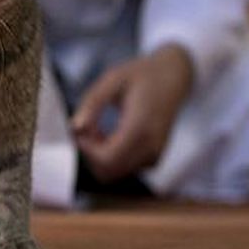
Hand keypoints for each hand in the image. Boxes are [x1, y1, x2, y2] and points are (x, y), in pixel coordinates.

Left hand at [71, 45, 194, 183]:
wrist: (173, 77)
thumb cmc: (141, 75)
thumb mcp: (113, 78)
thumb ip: (92, 102)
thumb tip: (75, 127)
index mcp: (141, 127)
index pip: (107, 158)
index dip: (86, 148)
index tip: (80, 128)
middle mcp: (151, 146)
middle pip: (108, 171)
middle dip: (90, 153)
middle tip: (87, 127)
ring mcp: (154, 155)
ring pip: (114, 173)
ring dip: (98, 156)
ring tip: (99, 128)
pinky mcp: (153, 159)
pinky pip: (123, 169)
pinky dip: (110, 158)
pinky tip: (110, 135)